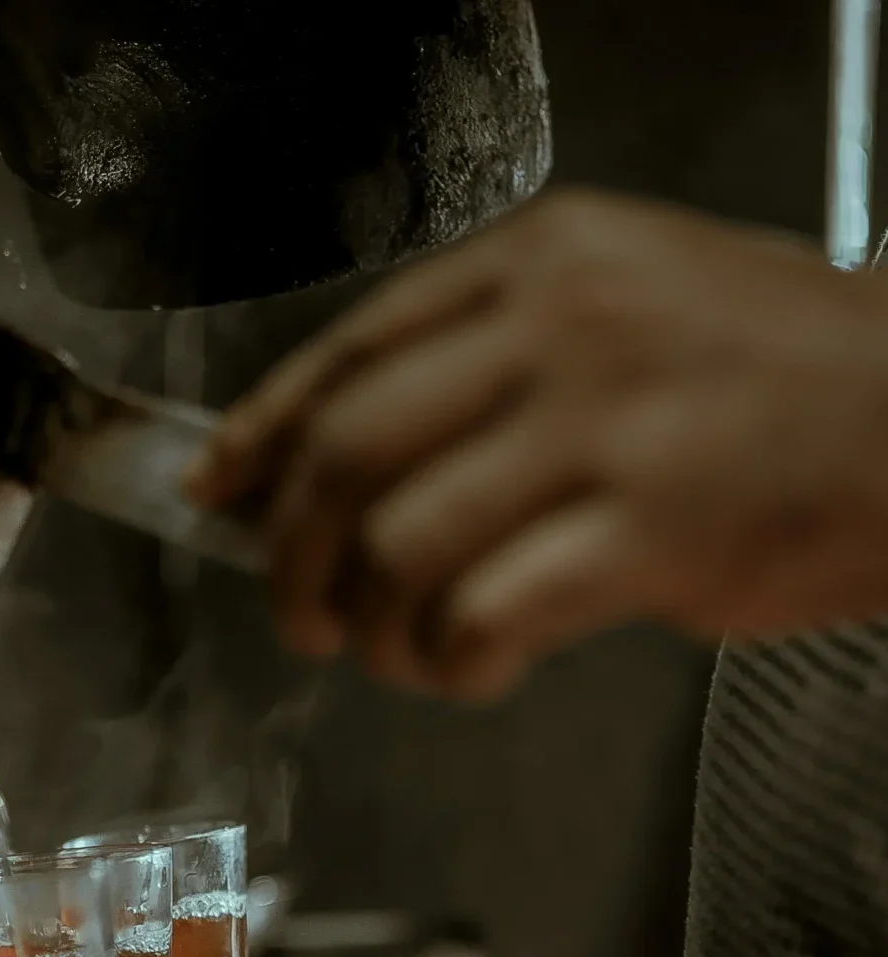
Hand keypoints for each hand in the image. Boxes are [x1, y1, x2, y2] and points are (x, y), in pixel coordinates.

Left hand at [188, 189, 887, 697]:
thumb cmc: (763, 381)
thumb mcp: (617, 319)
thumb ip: (479, 373)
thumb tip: (332, 468)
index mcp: (538, 263)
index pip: (347, 354)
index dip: (261, 439)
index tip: (217, 497)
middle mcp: (557, 328)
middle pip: (347, 455)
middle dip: (294, 558)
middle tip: (305, 617)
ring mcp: (604, 425)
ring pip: (398, 547)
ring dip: (373, 628)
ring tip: (401, 653)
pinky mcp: (650, 529)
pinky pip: (481, 614)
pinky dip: (449, 662)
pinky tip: (468, 670)